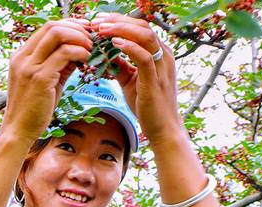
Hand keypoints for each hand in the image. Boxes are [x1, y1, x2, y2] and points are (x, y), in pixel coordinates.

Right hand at [2, 19, 93, 142]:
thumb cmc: (31, 109)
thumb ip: (57, 65)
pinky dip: (80, 52)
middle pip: (52, 26)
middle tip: (90, 39)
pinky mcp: (40, 78)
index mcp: (21, 56)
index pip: (47, 27)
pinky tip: (86, 60)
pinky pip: (65, 54)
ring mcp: (30, 67)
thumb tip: (78, 51)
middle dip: (76, 28)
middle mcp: (22, 58)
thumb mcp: (44, 82)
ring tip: (89, 49)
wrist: (18, 131)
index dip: (69, 25)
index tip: (84, 33)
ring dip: (79, 38)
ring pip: (58, 35)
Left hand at [93, 13, 184, 144]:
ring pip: (145, 37)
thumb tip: (107, 54)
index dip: (120, 21)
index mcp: (160, 54)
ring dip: (121, 29)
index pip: (141, 28)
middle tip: (97, 21)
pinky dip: (129, 47)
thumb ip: (122, 66)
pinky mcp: (155, 81)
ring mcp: (162, 68)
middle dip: (118, 20)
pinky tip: (114, 43)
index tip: (100, 21)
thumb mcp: (131, 81)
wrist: (162, 130)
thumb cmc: (148, 106)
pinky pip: (145, 58)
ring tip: (101, 29)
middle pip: (143, 27)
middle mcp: (164, 56)